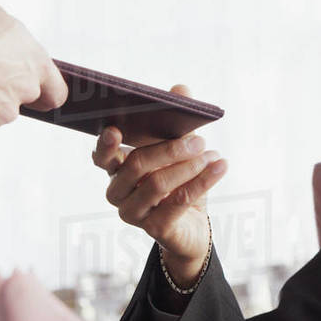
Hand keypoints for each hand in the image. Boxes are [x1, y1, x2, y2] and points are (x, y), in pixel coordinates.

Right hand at [91, 85, 227, 286]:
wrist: (191, 225)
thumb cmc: (177, 182)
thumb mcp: (177, 149)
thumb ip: (175, 120)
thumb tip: (180, 91)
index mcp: (116, 169)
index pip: (101, 157)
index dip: (105, 145)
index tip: (114, 129)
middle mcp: (117, 192)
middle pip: (136, 165)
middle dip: (169, 149)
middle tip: (199, 140)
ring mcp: (132, 213)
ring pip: (157, 184)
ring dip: (189, 166)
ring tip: (211, 155)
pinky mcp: (154, 229)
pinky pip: (178, 202)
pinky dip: (202, 182)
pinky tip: (219, 168)